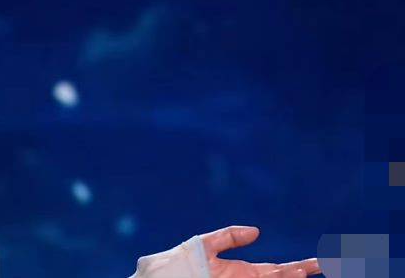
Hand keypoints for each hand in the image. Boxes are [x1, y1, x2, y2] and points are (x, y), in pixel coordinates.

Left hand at [202, 226, 321, 277]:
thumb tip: (257, 231)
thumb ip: (228, 237)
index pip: (278, 271)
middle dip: (300, 273)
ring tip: (301, 273)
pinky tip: (279, 276)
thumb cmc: (180, 263)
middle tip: (324, 266)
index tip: (321, 264)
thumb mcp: (204, 245)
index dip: (299, 267)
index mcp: (243, 272)